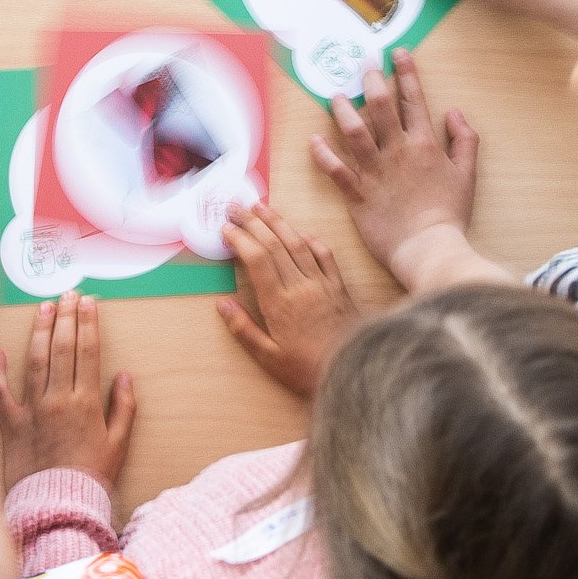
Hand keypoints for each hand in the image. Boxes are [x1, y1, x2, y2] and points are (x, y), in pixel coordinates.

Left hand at [0, 292, 135, 489]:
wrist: (58, 508)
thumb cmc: (91, 478)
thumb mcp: (119, 445)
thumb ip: (124, 408)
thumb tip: (126, 375)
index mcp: (86, 402)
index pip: (87, 351)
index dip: (88, 323)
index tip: (88, 302)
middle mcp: (58, 399)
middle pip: (61, 348)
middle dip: (65, 317)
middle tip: (66, 295)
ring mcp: (31, 409)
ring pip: (34, 361)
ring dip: (39, 331)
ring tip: (42, 308)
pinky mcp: (10, 424)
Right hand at [215, 205, 360, 399]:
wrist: (355, 371)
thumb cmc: (308, 369)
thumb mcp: (269, 358)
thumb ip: (244, 330)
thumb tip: (222, 304)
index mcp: (279, 303)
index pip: (257, 260)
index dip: (240, 239)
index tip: (226, 229)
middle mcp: (300, 286)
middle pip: (274, 244)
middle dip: (252, 222)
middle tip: (235, 207)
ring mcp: (322, 283)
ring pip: (297, 243)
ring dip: (278, 222)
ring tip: (261, 207)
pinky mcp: (339, 286)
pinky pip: (324, 254)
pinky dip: (310, 239)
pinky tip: (300, 232)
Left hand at [313, 54, 481, 285]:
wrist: (429, 248)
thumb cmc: (449, 214)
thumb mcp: (467, 175)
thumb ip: (465, 141)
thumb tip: (456, 114)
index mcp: (424, 144)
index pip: (414, 100)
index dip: (406, 73)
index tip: (396, 54)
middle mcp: (397, 151)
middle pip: (380, 107)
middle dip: (370, 82)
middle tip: (362, 67)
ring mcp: (374, 171)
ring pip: (353, 131)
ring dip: (342, 110)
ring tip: (335, 96)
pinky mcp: (356, 193)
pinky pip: (335, 169)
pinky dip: (323, 153)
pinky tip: (314, 140)